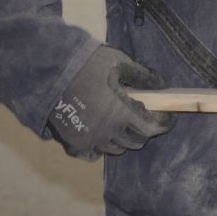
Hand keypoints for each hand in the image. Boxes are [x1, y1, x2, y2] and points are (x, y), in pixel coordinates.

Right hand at [48, 45, 173, 159]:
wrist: (49, 71)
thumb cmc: (86, 63)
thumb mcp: (118, 62)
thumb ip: (142, 75)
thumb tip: (161, 84)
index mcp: (120, 112)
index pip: (151, 129)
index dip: (163, 124)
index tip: (167, 118)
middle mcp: (106, 131)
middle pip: (136, 141)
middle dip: (145, 129)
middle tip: (143, 115)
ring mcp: (89, 140)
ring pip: (116, 148)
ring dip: (124, 137)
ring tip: (121, 119)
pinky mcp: (74, 143)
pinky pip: (94, 153)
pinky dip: (102, 145)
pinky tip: (102, 129)